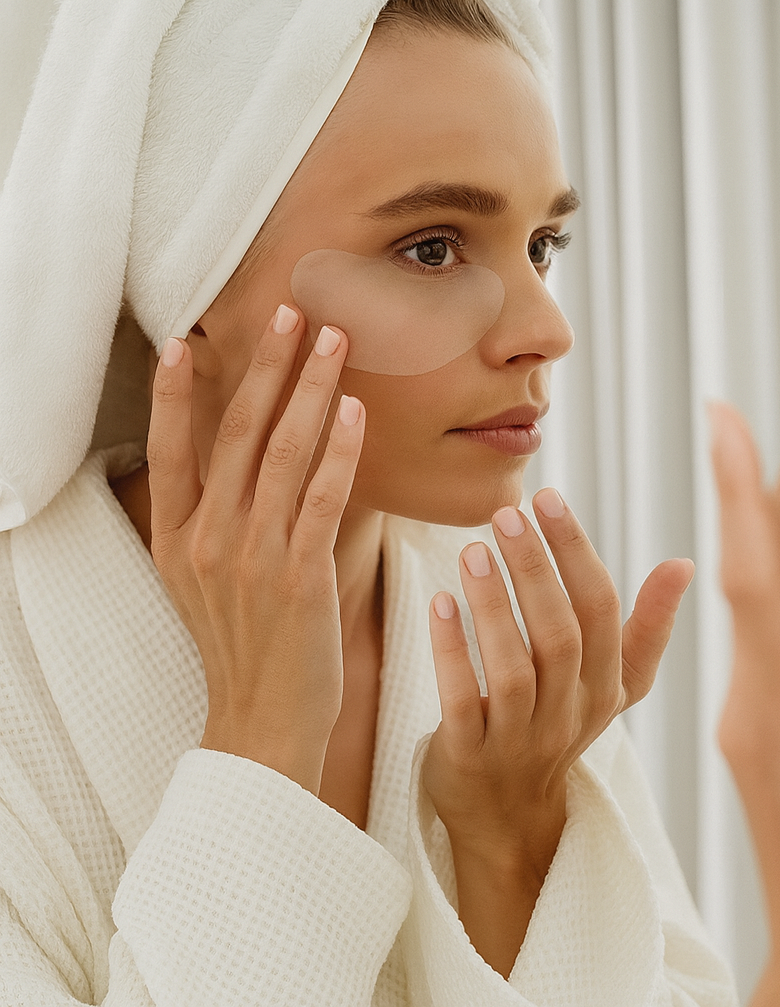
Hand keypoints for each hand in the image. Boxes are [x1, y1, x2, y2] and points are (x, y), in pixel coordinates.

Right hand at [147, 306, 364, 793]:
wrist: (264, 723)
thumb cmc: (246, 651)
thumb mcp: (205, 586)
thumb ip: (215, 524)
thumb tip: (240, 465)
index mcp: (177, 541)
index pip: (170, 450)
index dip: (175, 394)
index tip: (185, 341)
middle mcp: (207, 540)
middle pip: (236, 433)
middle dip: (265, 367)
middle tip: (289, 310)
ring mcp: (252, 556)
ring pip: (282, 452)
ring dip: (309, 389)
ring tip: (331, 339)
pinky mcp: (300, 575)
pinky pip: (321, 496)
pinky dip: (339, 449)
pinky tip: (354, 411)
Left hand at [423, 489, 692, 976]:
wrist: (510, 818)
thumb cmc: (560, 727)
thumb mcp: (613, 685)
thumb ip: (646, 627)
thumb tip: (684, 564)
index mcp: (604, 685)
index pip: (600, 611)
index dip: (575, 552)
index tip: (548, 498)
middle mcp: (569, 712)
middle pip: (560, 634)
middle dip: (535, 570)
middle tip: (507, 513)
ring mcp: (520, 738)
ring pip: (516, 669)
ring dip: (494, 607)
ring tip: (473, 551)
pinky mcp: (470, 755)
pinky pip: (464, 701)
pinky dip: (453, 651)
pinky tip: (438, 602)